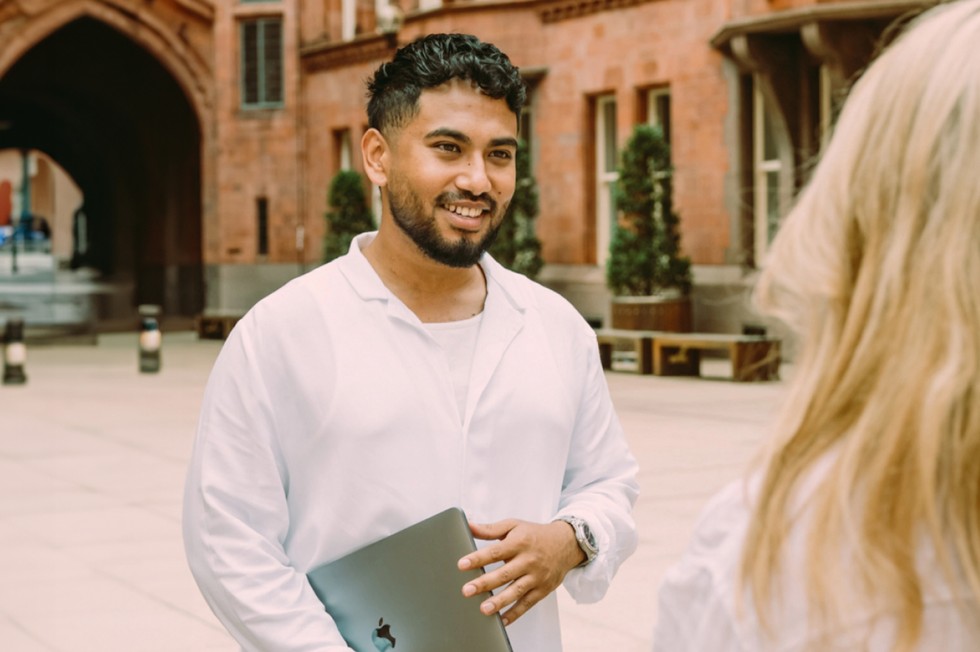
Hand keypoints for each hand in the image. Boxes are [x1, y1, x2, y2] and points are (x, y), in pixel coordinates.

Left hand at [457, 519, 584, 625]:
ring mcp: (536, 576)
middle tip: (467, 590)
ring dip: (499, 601)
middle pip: (504, 574)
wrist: (565, 543)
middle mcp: (528, 560)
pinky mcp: (543, 590)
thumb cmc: (534, 535)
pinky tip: (501, 620)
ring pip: (516, 591)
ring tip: (483, 608)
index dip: (478, 558)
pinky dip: (515, 614)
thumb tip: (468, 526)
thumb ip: (490, 529)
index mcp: (519, 542)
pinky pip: (527, 604)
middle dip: (484, 583)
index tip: (462, 564)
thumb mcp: (513, 526)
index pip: (495, 552)